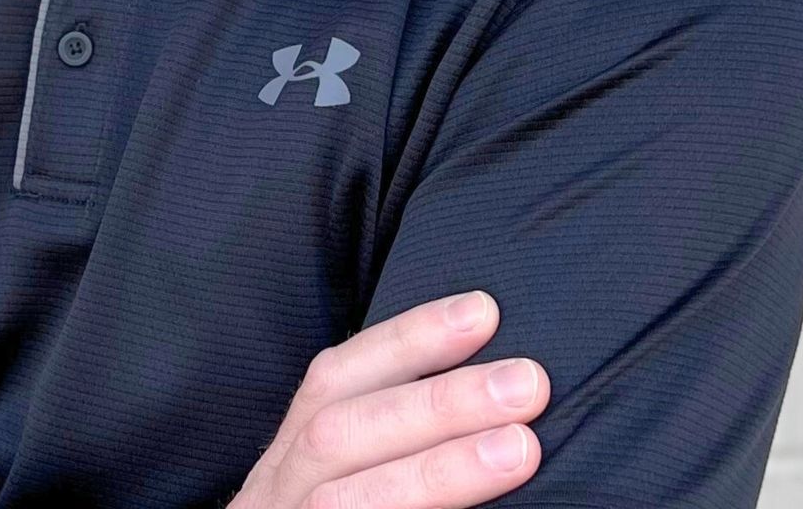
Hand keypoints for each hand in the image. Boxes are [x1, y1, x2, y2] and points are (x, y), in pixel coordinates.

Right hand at [227, 292, 546, 508]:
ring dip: (437, 471)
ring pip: (347, 503)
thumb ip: (388, 442)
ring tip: (522, 448)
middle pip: (340, 438)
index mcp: (288, 461)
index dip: (406, 340)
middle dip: (435, 403)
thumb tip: (491, 393)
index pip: (335, 382)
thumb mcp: (340, 480)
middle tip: (527, 382)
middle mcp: (276, 497)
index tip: (484, 312)